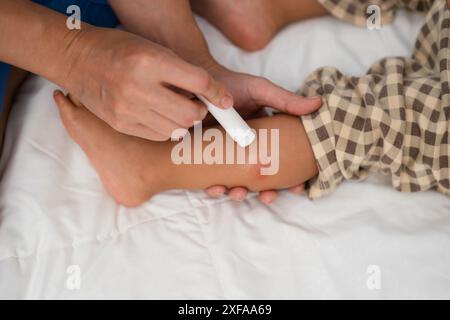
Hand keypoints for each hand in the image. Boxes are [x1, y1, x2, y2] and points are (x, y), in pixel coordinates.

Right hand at [57, 27, 233, 140]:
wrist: (78, 58)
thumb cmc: (120, 49)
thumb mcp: (154, 49)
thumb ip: (182, 72)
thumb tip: (212, 96)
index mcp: (150, 61)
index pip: (198, 82)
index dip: (217, 93)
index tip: (225, 100)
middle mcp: (139, 87)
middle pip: (190, 114)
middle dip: (201, 112)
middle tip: (197, 105)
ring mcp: (128, 109)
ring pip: (176, 129)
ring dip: (184, 122)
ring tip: (176, 108)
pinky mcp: (121, 124)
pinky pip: (158, 135)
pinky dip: (167, 128)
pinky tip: (161, 115)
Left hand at [203, 64, 321, 203]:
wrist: (197, 85)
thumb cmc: (232, 86)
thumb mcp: (261, 91)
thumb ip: (286, 100)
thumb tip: (318, 103)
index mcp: (265, 138)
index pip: (281, 161)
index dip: (291, 178)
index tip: (298, 188)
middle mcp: (247, 150)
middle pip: (260, 178)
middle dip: (266, 192)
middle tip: (268, 196)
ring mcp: (227, 156)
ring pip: (237, 182)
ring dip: (239, 193)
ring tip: (238, 193)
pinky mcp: (206, 159)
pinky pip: (212, 178)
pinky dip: (214, 187)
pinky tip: (215, 188)